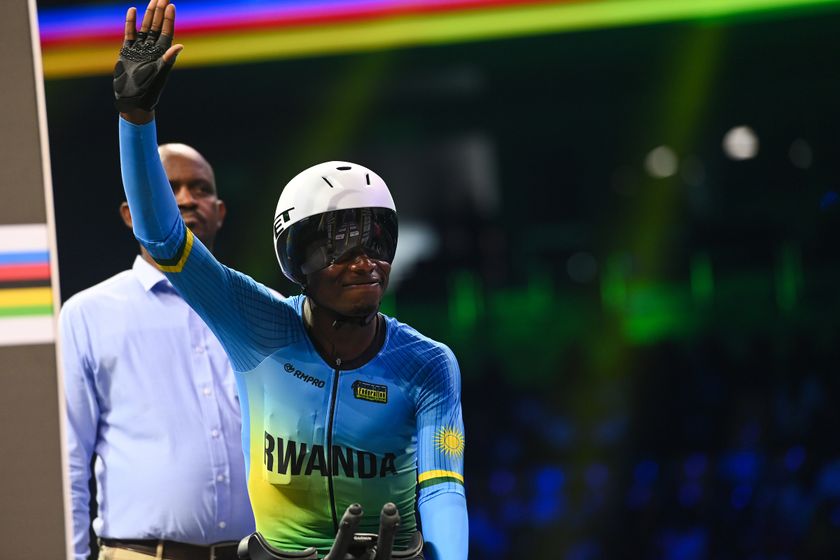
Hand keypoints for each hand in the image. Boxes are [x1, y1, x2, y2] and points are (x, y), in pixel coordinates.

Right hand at [114, 0, 183, 121]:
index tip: (171, 5)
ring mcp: (139, 50)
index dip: (169, 19)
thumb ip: (168, 59)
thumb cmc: (149, 90)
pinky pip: (130, 34)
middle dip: (160, 12)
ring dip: (149, 14)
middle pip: (157, 26)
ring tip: (153, 1)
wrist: (133, 100)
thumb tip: (180, 46)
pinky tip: (133, 10)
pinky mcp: (127, 52)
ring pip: (145, 27)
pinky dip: (131, 22)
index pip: (166, 32)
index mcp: (161, 54)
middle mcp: (152, 50)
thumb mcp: (159, 74)